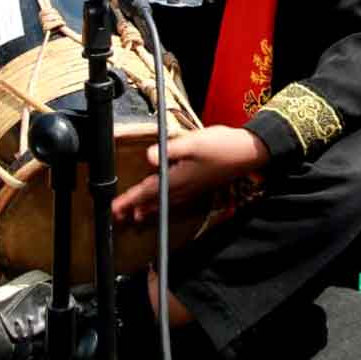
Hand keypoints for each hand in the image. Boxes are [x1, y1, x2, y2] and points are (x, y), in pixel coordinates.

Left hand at [112, 126, 268, 223]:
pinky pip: (173, 201)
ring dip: (146, 209)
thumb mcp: (194, 142)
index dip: (129, 200)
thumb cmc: (221, 146)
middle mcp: (182, 189)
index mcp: (177, 179)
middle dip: (133, 209)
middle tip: (116, 217)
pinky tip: (161, 204)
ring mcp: (191, 190)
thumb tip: (149, 157)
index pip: (147, 192)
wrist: (246, 152)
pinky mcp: (197, 187)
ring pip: (162, 203)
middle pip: (152, 202)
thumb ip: (169, 150)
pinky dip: (162, 205)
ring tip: (133, 216)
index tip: (114, 208)